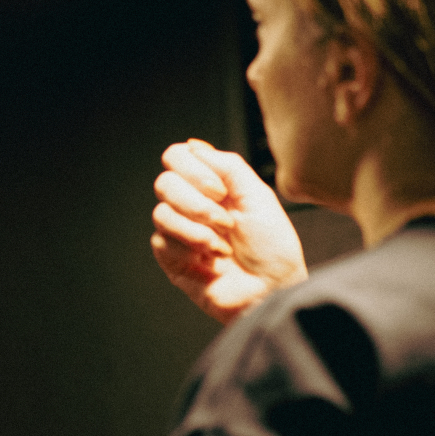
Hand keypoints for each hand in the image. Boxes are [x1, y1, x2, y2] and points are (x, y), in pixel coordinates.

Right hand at [151, 138, 306, 323]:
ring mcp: (179, 231)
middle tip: (225, 223)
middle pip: (164, 183)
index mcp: (212, 186)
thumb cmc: (273, 248)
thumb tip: (193, 146)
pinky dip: (189, 250)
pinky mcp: (171, 258)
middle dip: (197, 205)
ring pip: (161, 213)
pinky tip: (211, 261)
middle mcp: (191, 205)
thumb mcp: (258, 196)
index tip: (220, 190)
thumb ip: (227, 166)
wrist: (272, 289)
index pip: (177, 158)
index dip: (192, 169)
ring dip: (197, 230)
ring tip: (222, 246)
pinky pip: (161, 241)